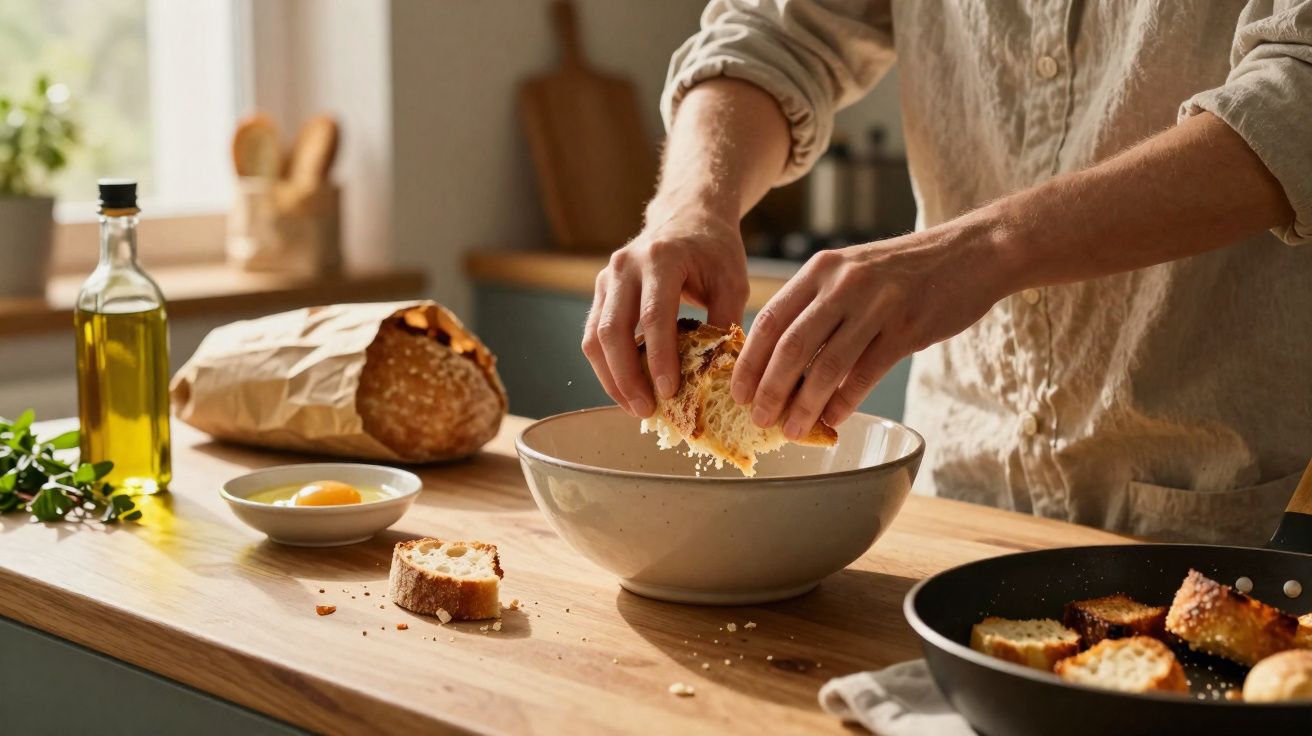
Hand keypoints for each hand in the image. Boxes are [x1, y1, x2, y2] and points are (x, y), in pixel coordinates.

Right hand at [582, 210, 748, 416]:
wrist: (688, 215)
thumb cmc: (714, 250)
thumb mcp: (732, 280)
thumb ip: (726, 323)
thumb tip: (720, 374)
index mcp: (661, 259)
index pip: (653, 316)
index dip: (658, 359)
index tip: (669, 392)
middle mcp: (625, 266)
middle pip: (612, 330)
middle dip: (626, 377)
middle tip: (646, 409)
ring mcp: (607, 278)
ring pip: (594, 337)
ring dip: (611, 377)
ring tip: (635, 407)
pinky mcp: (601, 291)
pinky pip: (594, 335)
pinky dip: (607, 365)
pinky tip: (627, 388)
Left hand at [731, 226, 1009, 436]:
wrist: (972, 252)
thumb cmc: (904, 270)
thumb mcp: (851, 271)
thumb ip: (817, 305)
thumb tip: (779, 360)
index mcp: (821, 269)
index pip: (770, 319)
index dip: (749, 360)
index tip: (738, 390)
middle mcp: (843, 285)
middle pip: (791, 347)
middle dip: (770, 389)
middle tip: (759, 418)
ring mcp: (876, 306)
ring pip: (826, 366)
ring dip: (805, 404)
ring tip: (793, 428)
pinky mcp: (906, 329)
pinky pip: (865, 374)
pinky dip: (844, 402)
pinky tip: (833, 418)